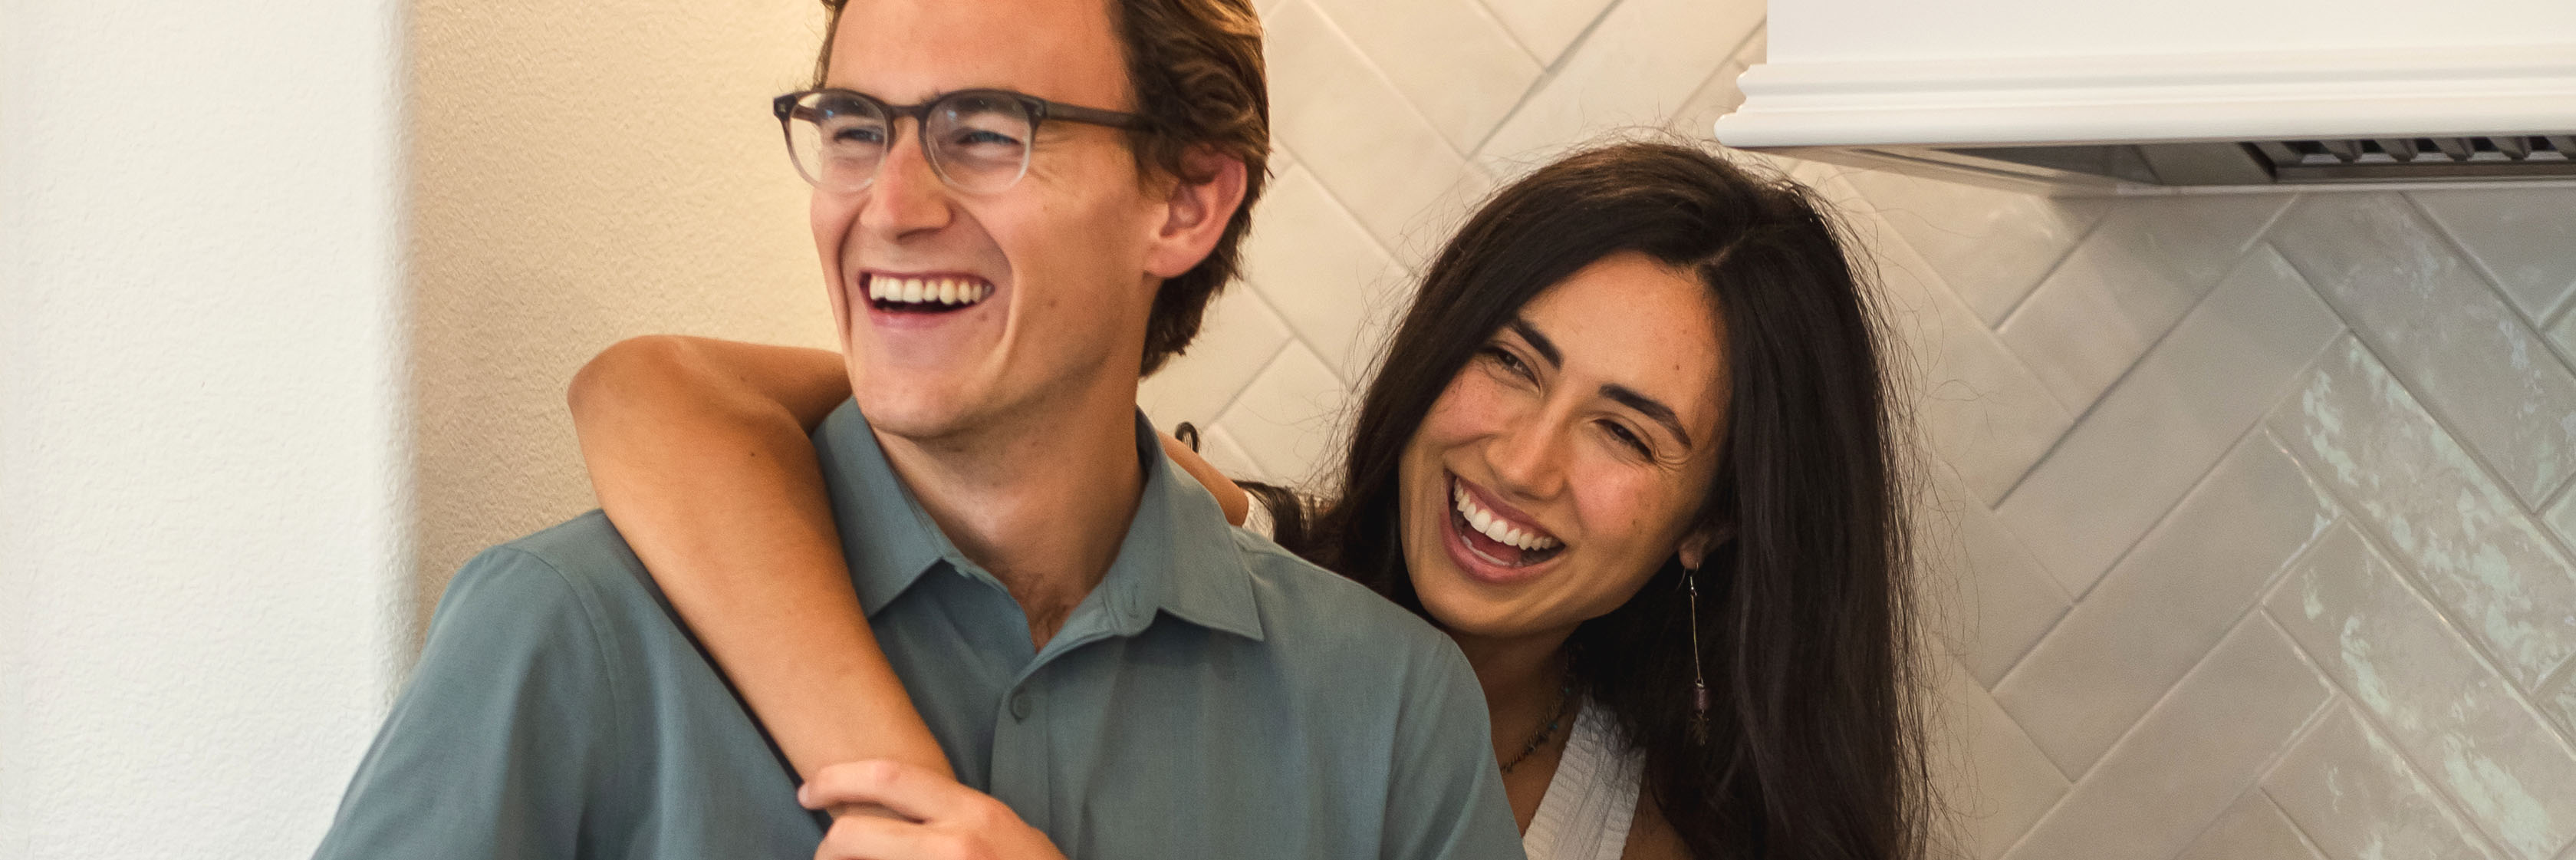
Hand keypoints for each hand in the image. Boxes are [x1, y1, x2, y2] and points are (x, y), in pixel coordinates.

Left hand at [799, 759, 1068, 859]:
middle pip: (853, 833)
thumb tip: (895, 814)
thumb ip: (956, 818)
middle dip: (828, 846)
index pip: (888, 777)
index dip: (836, 779)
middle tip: (825, 853)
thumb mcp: (1004, 832)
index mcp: (974, 813)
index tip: (809, 790)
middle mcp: (956, 845)